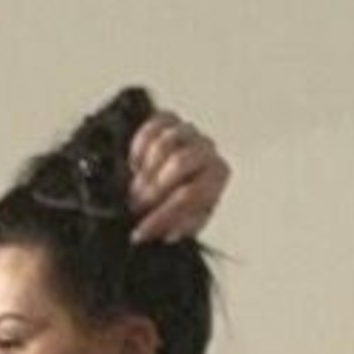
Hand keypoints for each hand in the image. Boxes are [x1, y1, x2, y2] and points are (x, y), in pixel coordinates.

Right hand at [127, 112, 231, 245]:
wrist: (176, 179)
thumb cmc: (185, 204)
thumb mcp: (188, 222)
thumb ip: (182, 228)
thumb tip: (170, 233)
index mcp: (217, 175)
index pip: (190, 194)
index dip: (162, 215)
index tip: (141, 232)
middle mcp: (206, 148)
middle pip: (178, 162)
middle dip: (152, 189)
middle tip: (136, 207)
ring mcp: (187, 131)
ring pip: (163, 144)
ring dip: (145, 171)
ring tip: (136, 189)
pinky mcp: (168, 119)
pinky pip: (150, 128)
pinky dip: (138, 148)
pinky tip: (136, 167)